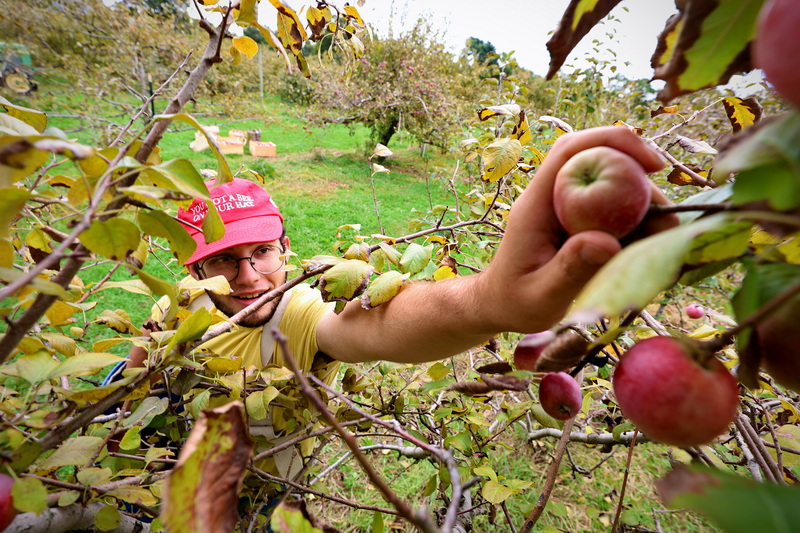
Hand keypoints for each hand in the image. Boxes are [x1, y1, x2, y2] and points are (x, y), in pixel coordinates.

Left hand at [478, 126, 677, 332]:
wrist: (501, 305)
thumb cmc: (515, 302)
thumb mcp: (540, 295)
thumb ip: (569, 270)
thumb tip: (607, 243)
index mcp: (536, 204)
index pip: (570, 151)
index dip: (612, 142)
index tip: (654, 163)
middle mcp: (554, 198)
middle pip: (603, 166)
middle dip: (642, 188)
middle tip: (669, 225)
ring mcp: (569, 208)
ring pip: (616, 191)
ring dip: (646, 214)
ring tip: (661, 249)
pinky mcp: (582, 222)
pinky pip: (618, 214)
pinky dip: (639, 230)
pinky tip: (648, 256)